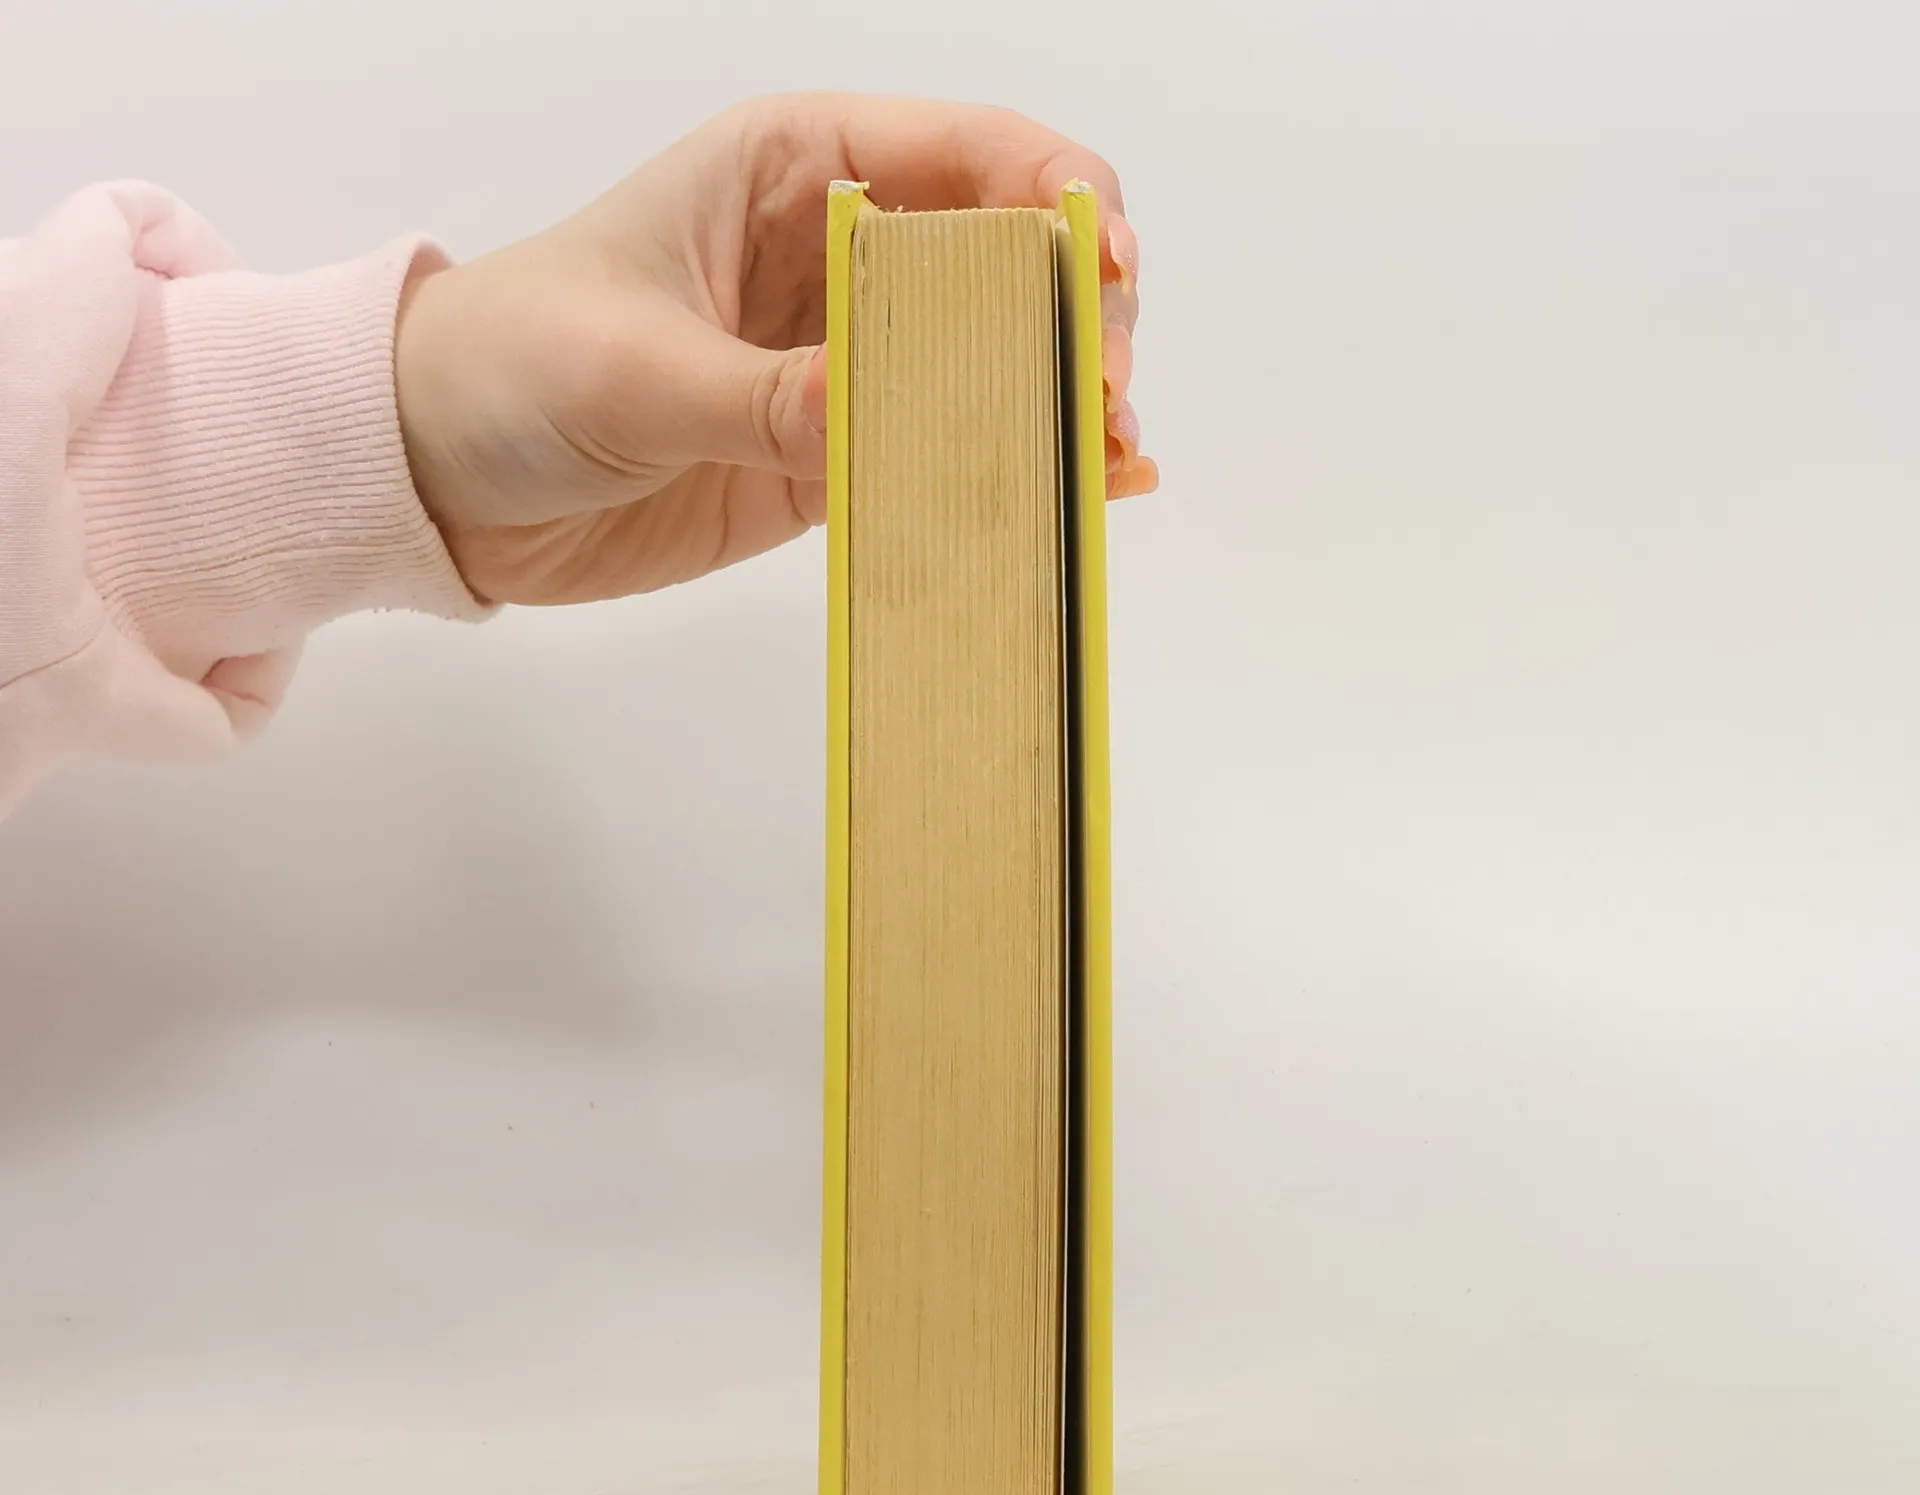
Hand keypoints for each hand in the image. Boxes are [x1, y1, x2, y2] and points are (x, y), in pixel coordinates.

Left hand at [393, 93, 1154, 606]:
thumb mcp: (635, 368)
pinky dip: (1015, 469)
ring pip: (994, 364)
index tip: (1106, 268)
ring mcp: (844, 361)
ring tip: (1110, 458)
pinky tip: (1082, 493)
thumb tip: (884, 422)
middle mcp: (840, 255)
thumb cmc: (512, 363)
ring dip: (1060, 402)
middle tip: (1106, 393)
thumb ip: (767, 397)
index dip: (1059, 200)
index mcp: (796, 169)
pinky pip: (945, 454)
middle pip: (1009, 263)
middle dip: (1079, 315)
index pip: (969, 154)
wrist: (442, 475)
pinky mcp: (833, 453)